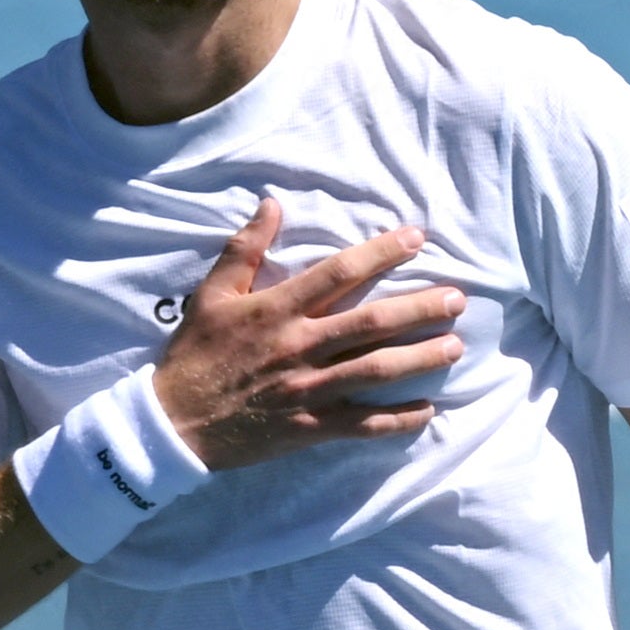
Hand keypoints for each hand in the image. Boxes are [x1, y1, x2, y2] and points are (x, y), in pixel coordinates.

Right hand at [150, 198, 464, 470]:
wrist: (172, 423)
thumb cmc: (194, 355)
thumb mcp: (211, 295)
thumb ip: (244, 249)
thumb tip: (271, 203)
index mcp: (278, 310)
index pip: (338, 273)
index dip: (381, 253)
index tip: (416, 238)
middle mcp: (299, 346)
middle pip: (372, 322)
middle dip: (420, 308)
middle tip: (457, 299)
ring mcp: (307, 389)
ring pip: (376, 371)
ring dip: (420, 358)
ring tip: (454, 347)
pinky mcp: (309, 426)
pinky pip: (362, 424)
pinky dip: (397, 420)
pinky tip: (427, 410)